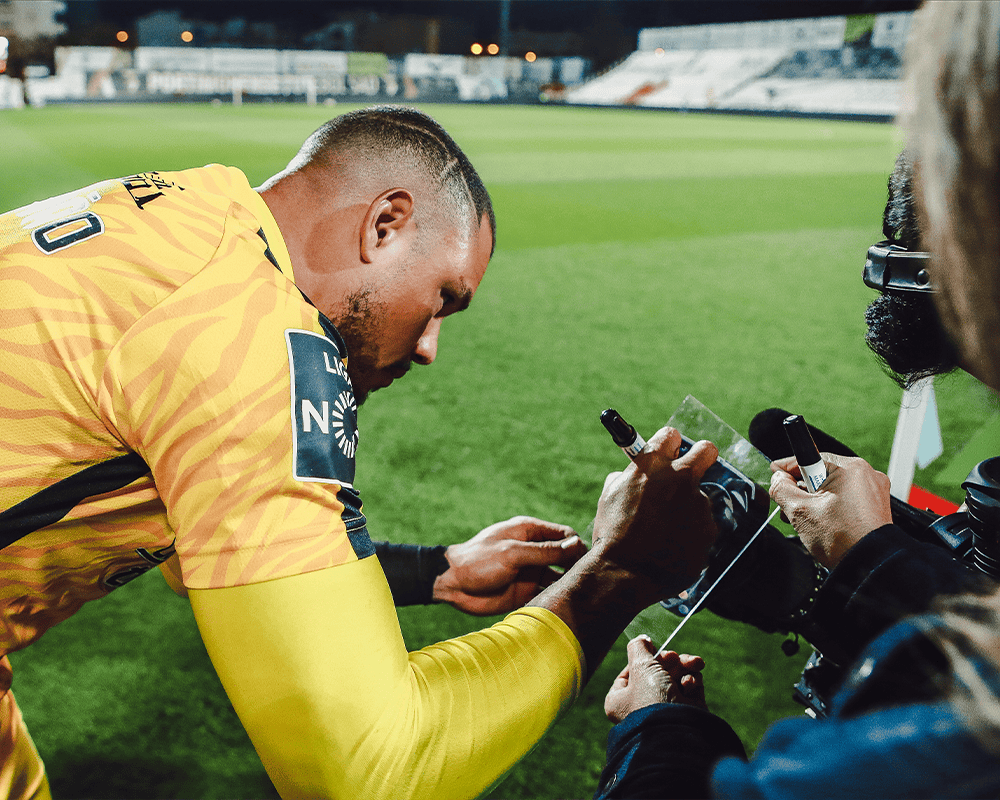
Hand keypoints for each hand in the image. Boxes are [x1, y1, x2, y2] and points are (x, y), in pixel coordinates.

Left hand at [432, 516, 587, 615]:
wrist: (453, 584)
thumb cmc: (478, 561)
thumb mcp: (512, 554)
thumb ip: (544, 552)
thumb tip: (576, 546)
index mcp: (530, 532)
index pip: (564, 535)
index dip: (577, 546)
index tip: (588, 561)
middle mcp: (533, 550)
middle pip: (565, 556)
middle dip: (578, 566)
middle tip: (590, 580)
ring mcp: (530, 571)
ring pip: (559, 576)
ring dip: (569, 583)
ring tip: (584, 595)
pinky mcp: (525, 590)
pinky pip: (547, 592)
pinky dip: (557, 597)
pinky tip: (567, 605)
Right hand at [592, 426, 718, 600]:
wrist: (624, 574)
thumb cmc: (612, 535)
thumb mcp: (610, 496)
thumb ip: (628, 477)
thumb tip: (633, 474)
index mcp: (653, 465)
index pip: (671, 436)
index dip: (669, 444)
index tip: (669, 451)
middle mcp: (681, 479)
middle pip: (707, 451)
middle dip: (702, 456)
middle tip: (691, 470)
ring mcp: (699, 506)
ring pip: (699, 500)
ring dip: (687, 510)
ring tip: (663, 534)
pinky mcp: (709, 532)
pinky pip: (702, 528)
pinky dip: (691, 536)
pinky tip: (671, 548)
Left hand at [604, 635, 706, 722]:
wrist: (678, 732)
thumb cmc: (652, 701)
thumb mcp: (641, 667)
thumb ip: (639, 648)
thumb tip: (641, 640)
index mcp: (620, 700)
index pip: (631, 672)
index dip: (643, 658)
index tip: (653, 649)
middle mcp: (641, 707)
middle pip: (656, 671)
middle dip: (669, 660)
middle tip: (674, 657)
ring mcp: (665, 710)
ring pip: (676, 677)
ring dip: (685, 667)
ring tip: (693, 664)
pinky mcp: (687, 712)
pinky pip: (690, 687)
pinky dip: (693, 680)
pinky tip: (692, 683)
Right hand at [770, 453, 892, 567]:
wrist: (868, 565)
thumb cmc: (843, 540)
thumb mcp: (799, 511)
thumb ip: (781, 488)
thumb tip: (778, 479)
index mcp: (851, 468)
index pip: (809, 457)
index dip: (787, 468)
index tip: (776, 473)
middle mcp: (867, 475)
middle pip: (821, 474)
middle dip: (802, 490)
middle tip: (792, 508)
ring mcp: (874, 492)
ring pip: (833, 489)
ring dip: (816, 501)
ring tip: (810, 522)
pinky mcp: (876, 508)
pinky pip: (847, 500)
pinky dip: (832, 509)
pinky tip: (825, 525)